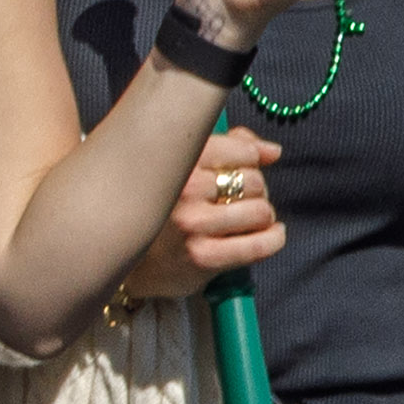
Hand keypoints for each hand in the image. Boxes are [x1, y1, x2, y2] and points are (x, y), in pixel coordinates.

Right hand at [118, 128, 285, 299]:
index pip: (242, 150)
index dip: (252, 159)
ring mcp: (193, 224)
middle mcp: (185, 189)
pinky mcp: (203, 257)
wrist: (129, 254)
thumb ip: (228, 146)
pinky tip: (272, 234)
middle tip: (241, 198)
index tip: (243, 168)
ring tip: (250, 218)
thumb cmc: (164, 205)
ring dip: (264, 215)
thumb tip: (272, 151)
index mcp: (180, 159)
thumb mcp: (185, 165)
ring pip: (261, 211)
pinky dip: (274, 238)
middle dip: (256, 190)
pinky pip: (259, 245)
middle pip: (255, 181)